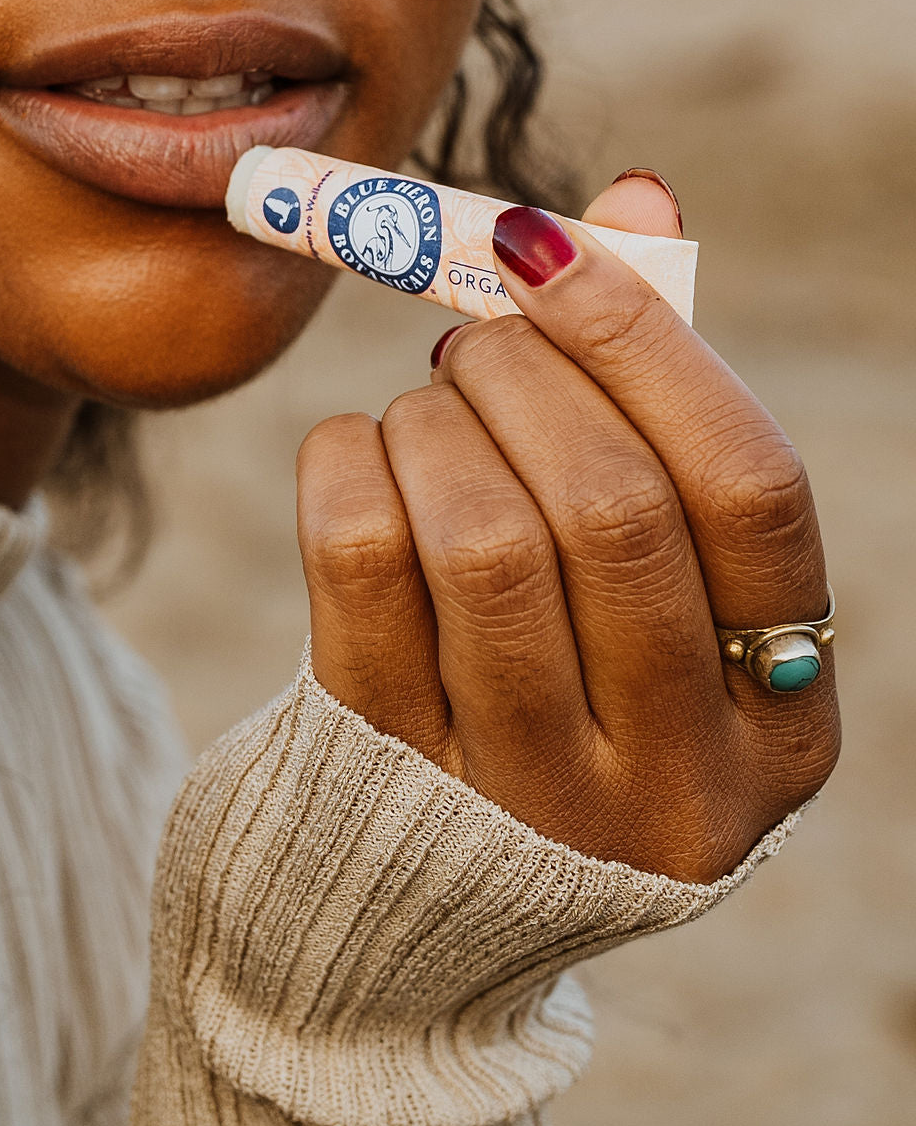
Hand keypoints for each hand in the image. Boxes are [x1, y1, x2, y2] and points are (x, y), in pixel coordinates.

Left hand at [296, 174, 840, 881]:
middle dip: (526, 372)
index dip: (653, 343)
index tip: (554, 248)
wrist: (407, 925)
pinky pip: (360, 568)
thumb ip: (655, 407)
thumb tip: (638, 200)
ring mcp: (528, 808)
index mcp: (779, 727)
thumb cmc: (558, 698)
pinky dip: (346, 465)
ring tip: (427, 409)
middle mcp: (673, 788)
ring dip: (436, 420)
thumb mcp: (641, 596)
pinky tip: (357, 458)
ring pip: (484, 535)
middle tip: (478, 337)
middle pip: (613, 507)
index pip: (751, 492)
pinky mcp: (387, 792)